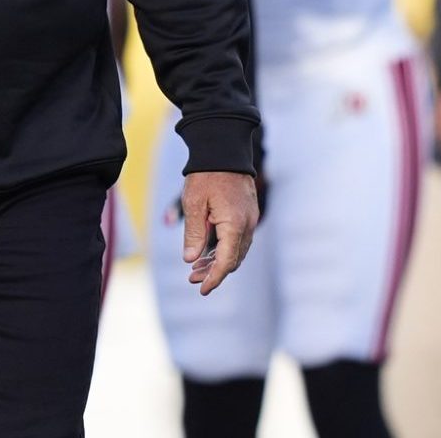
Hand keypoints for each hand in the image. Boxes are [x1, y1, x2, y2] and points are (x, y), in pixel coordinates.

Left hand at [182, 171, 258, 295]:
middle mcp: (247, 225)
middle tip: (192, 279)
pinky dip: (225, 248)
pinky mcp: (247, 213)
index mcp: (234, 225)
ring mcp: (250, 219)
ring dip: (219, 261)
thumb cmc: (206, 174)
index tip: (202, 290)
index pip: (226, 262)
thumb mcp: (194, 204)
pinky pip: (239, 238)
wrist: (224, 149)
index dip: (214, 278)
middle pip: (233, 259)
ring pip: (237, 250)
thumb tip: (190, 259)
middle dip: (214, 272)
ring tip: (196, 267)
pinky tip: (208, 251)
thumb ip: (194, 233)